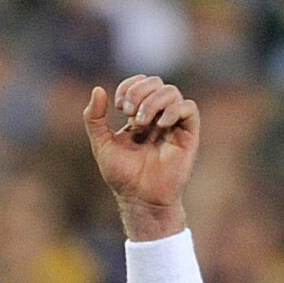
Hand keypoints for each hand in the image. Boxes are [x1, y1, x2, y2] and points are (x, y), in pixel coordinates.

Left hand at [83, 76, 199, 237]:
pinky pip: (189, 108)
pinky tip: (160, 125)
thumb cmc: (123, 177)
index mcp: (139, 115)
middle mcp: (158, 116)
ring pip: (172, 92)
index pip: (140, 83)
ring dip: (153, 101)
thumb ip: (95, 119)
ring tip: (141, 123)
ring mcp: (174, 124)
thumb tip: (98, 89)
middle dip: (139, 92)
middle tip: (129, 114)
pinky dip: (174, 110)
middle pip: (156, 82)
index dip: (129, 87)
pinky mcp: (188, 135)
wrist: (140, 200)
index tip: (118, 107)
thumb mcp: (102, 145)